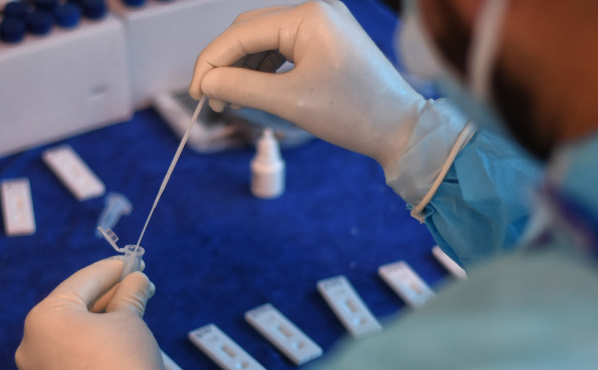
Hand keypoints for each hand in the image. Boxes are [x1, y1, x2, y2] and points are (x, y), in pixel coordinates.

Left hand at [15, 258, 165, 369]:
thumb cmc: (126, 364)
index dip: (112, 270)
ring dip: (96, 327)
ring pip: (68, 340)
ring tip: (127, 319)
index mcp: (45, 317)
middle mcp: (30, 344)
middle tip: (135, 289)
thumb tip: (136, 280)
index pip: (83, 282)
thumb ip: (128, 296)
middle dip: (106, 299)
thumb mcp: (130, 320)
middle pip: (72, 310)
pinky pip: (67, 365)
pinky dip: (87, 354)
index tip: (132, 264)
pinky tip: (112, 351)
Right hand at [189, 0, 427, 172]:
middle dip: (226, 65)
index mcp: (307, 17)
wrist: (402, 129)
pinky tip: (253, 94)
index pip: (241, 32)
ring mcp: (323, 27)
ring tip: (230, 102)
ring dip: (243, 71)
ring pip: (265, 43)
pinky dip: (265, 73)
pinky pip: (284, 52)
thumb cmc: (353, 113)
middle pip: (250, 33)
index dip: (211, 62)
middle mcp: (315, 12)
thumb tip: (206, 82)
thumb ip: (241, 87)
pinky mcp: (328, 44)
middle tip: (210, 99)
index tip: (195, 92)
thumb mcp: (289, 101)